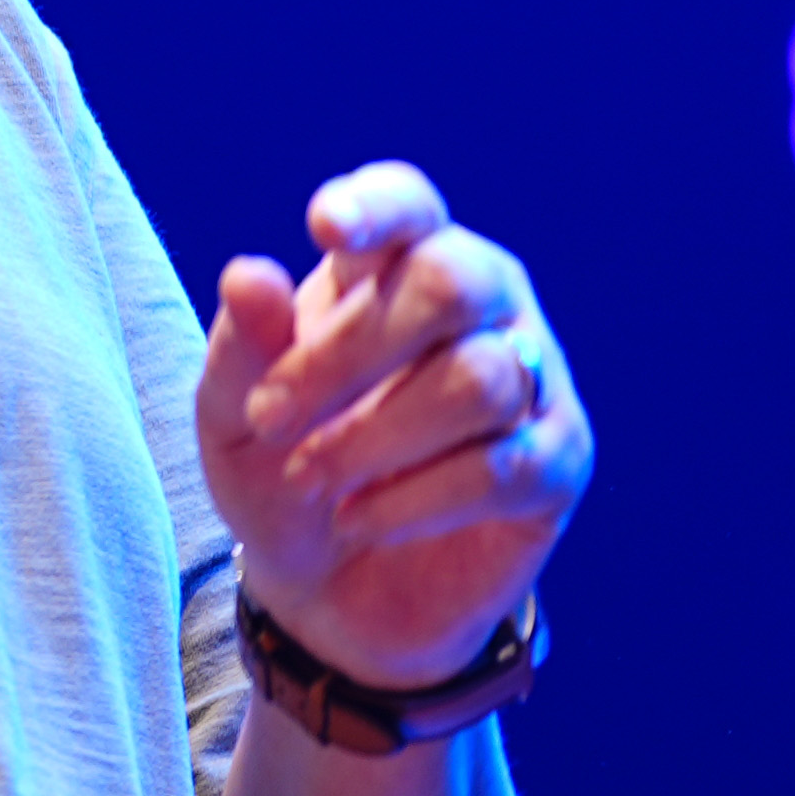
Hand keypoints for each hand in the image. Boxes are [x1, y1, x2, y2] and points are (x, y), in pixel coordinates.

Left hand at [195, 162, 591, 692]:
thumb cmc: (283, 470)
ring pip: (480, 380)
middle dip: (348, 354)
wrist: (331, 590)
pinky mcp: (558, 461)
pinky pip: (502, 467)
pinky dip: (414, 500)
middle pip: (451, 282)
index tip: (324, 226)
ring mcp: (532, 376)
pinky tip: (358, 519)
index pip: (407, 205)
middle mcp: (482, 301)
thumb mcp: (235, 416)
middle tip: (269, 418)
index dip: (376, 207)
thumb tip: (250, 275)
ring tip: (309, 479)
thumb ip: (242, 347)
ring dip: (375, 438)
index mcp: (397, 264)